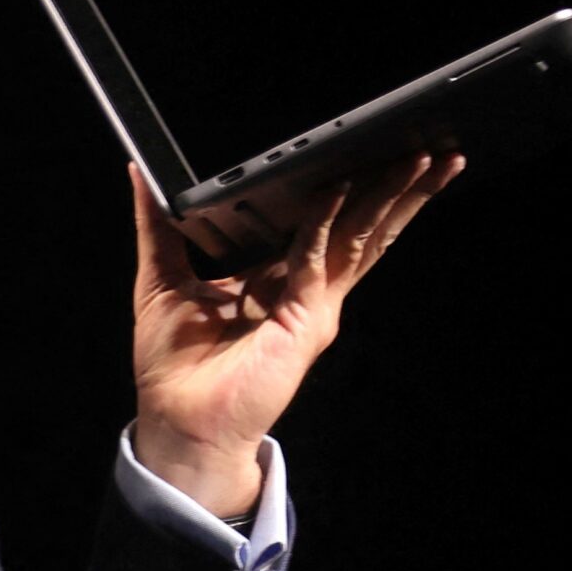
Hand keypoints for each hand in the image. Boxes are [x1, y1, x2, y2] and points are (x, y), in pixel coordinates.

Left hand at [129, 152, 462, 515]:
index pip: (331, 224)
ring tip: (420, 163)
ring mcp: (311, 306)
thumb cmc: (174, 361)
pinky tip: (336, 193)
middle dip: (398, 190)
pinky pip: (316, 262)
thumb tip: (140, 171)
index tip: (380, 152)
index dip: (359, 189)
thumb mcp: (161, 276)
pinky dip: (325, 225)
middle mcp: (306, 289)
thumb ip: (158, 222)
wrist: (179, 420)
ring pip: (359, 241)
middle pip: (363, 229)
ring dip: (389, 200)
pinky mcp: (302, 321)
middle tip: (430, 150)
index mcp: (280, 277)